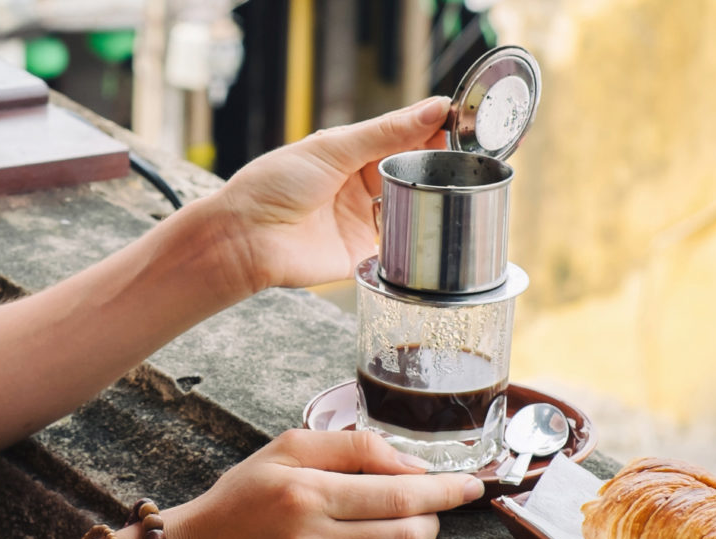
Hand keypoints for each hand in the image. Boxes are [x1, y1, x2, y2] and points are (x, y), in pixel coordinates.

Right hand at [165, 429, 483, 538]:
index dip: (446, 492)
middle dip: (432, 525)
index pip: (400, 494)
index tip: (470, 488)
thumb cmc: (241, 498)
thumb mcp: (287, 450)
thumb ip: (353, 447)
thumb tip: (412, 465)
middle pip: (407, 537)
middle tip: (427, 516)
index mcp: (311, 493)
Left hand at [212, 96, 449, 291]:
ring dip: (434, 201)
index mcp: (353, 154)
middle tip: (469, 156)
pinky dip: (419, 239)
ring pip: (414, 209)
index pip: (403, 137)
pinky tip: (439, 227)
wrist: (246, 238)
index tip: (463, 121)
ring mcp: (366, 221)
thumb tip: (434, 107)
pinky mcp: (367, 255)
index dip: (432, 129)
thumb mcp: (333, 148)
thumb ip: (385, 132)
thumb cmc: (274, 185)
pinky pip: (402, 247)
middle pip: (413, 174)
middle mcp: (363, 187)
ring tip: (462, 189)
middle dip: (439, 165)